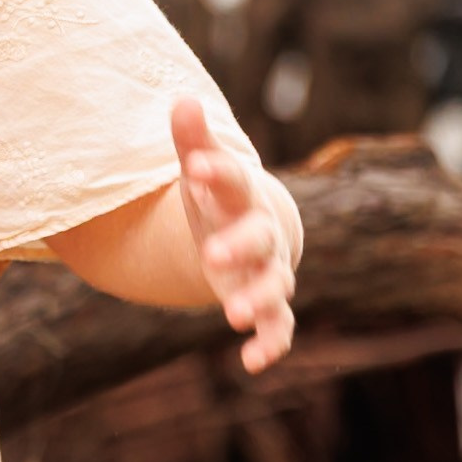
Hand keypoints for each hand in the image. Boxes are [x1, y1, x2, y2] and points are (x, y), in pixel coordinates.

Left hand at [171, 96, 295, 372]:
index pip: (234, 181)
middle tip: (212, 255)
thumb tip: (182, 98)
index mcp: (242, 197)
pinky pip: (279, 327)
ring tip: (235, 316)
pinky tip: (253, 363)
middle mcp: (262, 234)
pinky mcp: (266, 303)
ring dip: (258, 300)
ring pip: (274, 287)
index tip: (194, 165)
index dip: (217, 172)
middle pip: (258, 239)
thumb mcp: (201, 166)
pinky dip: (271, 344)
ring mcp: (267, 270)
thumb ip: (191, 139)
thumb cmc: (218, 194)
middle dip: (238, 246)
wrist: (251, 226)